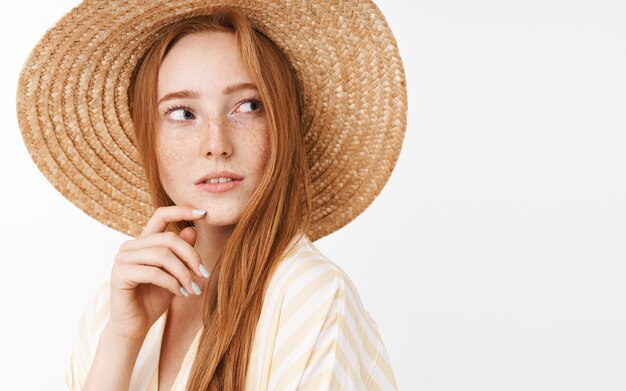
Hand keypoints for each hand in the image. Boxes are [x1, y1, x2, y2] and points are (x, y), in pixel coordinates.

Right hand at [106, 205, 208, 340]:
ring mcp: (123, 259)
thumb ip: (181, 253)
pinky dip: (172, 283)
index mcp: (144, 241)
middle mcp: (130, 246)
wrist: (135, 326)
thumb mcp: (175, 273)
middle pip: (168, 239)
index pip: (161, 215)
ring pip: (162, 255)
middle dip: (191, 257)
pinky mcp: (120, 275)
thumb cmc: (154, 298)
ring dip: (184, 274)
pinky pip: (153, 272)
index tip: (204, 213)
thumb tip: (192, 230)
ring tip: (194, 289)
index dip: (182, 210)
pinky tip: (180, 294)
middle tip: (204, 275)